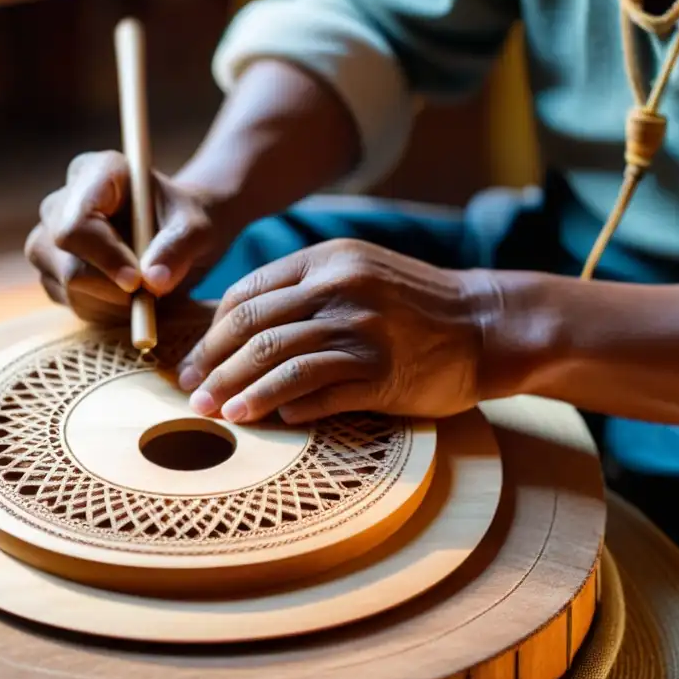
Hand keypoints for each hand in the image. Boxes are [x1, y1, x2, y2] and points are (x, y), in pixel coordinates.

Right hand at [25, 151, 234, 323]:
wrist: (180, 237)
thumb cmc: (188, 222)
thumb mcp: (198, 229)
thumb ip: (179, 247)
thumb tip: (153, 280)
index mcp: (96, 173)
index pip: (78, 223)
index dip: (104, 256)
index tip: (137, 281)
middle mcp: (63, 201)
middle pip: (64, 257)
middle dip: (109, 286)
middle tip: (150, 293)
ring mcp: (49, 235)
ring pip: (62, 283)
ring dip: (108, 301)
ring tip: (144, 293)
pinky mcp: (51, 268)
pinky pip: (66, 299)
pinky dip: (101, 309)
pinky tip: (127, 298)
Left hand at [175, 239, 492, 423]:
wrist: (487, 325)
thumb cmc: (417, 307)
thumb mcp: (361, 274)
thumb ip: (306, 291)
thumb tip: (242, 331)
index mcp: (327, 260)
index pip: (247, 294)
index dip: (212, 332)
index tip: (197, 361)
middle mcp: (340, 287)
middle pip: (253, 327)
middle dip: (212, 364)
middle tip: (190, 393)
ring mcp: (361, 328)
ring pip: (277, 359)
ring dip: (237, 391)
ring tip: (213, 414)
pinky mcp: (381, 370)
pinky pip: (317, 389)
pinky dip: (282, 405)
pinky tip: (262, 419)